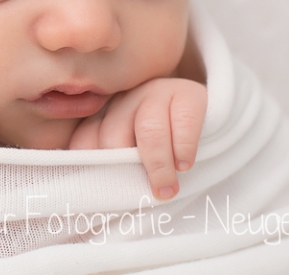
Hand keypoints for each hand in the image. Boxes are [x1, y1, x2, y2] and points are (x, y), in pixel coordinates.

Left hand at [69, 78, 206, 199]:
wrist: (203, 114)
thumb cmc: (158, 146)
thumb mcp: (129, 153)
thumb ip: (111, 166)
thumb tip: (94, 193)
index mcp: (103, 114)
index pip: (85, 140)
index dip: (92, 169)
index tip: (104, 193)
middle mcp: (125, 99)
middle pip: (114, 135)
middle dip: (125, 171)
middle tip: (142, 196)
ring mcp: (156, 92)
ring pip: (148, 129)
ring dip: (157, 165)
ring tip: (165, 190)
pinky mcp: (188, 94)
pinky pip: (183, 122)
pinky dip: (183, 148)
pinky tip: (184, 165)